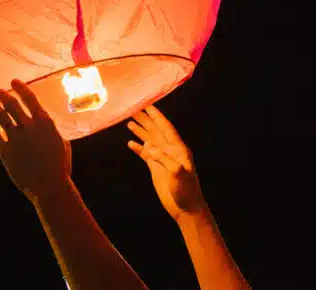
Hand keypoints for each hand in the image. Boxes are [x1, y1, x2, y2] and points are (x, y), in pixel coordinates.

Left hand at [0, 79, 71, 204]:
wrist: (49, 187)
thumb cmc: (60, 166)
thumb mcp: (61, 142)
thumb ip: (50, 130)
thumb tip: (44, 124)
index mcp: (44, 122)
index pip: (29, 97)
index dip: (21, 87)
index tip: (14, 81)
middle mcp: (28, 126)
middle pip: (11, 104)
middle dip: (3, 95)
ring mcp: (15, 138)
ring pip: (1, 117)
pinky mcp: (5, 151)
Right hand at [127, 105, 205, 221]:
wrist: (186, 209)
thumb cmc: (186, 190)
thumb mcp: (177, 173)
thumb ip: (163, 158)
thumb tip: (147, 145)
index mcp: (178, 148)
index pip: (166, 128)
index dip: (157, 116)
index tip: (147, 105)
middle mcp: (170, 151)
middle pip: (156, 131)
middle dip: (145, 120)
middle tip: (133, 109)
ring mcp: (162, 159)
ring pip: (150, 141)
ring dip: (141, 131)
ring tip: (129, 122)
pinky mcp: (156, 169)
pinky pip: (145, 155)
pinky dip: (138, 148)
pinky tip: (130, 143)